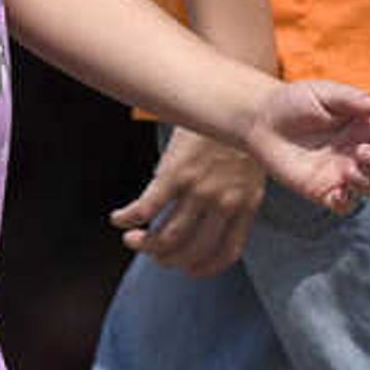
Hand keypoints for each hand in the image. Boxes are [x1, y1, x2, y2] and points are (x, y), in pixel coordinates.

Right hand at [108, 127, 270, 275]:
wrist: (236, 100)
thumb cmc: (237, 135)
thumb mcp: (250, 171)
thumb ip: (235, 199)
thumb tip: (212, 220)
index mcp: (246, 206)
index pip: (225, 254)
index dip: (203, 268)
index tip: (187, 270)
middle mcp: (224, 203)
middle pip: (191, 250)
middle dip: (168, 259)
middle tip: (154, 254)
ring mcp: (199, 189)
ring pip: (166, 237)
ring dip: (145, 245)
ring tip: (133, 240)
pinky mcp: (175, 173)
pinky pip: (146, 209)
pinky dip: (128, 219)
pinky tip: (119, 218)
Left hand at [244, 79, 369, 215]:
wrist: (263, 122)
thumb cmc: (296, 102)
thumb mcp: (324, 94)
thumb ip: (352, 99)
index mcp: (367, 126)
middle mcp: (360, 151)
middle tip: (362, 152)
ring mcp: (344, 173)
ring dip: (367, 181)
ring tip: (349, 170)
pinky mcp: (325, 191)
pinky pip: (346, 205)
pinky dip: (347, 202)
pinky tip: (337, 193)